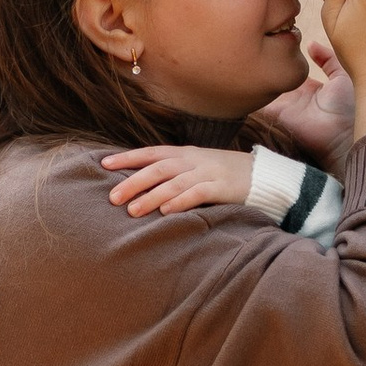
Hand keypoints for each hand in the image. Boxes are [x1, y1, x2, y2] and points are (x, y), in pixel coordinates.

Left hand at [100, 144, 254, 220]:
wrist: (262, 175)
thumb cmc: (224, 175)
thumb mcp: (196, 167)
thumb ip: (173, 173)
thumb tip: (140, 186)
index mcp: (184, 154)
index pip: (151, 153)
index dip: (127, 158)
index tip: (104, 164)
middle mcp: (192, 160)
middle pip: (157, 168)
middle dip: (133, 182)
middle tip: (113, 197)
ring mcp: (208, 172)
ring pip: (174, 182)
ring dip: (151, 196)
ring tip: (133, 210)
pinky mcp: (222, 187)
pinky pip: (198, 193)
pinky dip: (180, 202)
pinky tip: (166, 212)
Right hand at [257, 41, 353, 164]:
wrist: (342, 134)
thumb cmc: (348, 108)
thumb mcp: (342, 76)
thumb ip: (328, 58)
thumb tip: (310, 43)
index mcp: (306, 86)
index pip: (288, 69)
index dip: (280, 56)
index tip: (272, 40)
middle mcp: (291, 95)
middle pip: (273, 76)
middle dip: (264, 63)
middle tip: (256, 44)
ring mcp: (281, 104)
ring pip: (263, 87)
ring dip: (255, 74)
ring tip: (247, 54)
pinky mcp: (275, 113)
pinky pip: (258, 101)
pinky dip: (251, 91)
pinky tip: (246, 72)